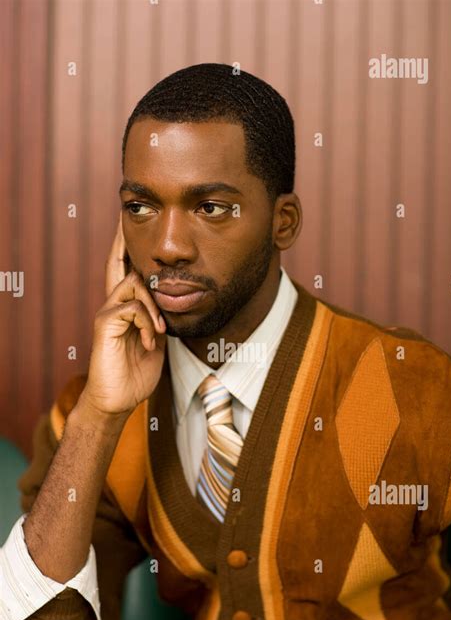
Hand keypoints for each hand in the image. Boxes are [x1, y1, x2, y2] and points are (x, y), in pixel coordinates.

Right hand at [80, 214, 166, 416]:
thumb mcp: (158, 342)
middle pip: (120, 266)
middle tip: (125, 218)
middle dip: (124, 243)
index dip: (127, 249)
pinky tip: (152, 343)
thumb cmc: (137, 373)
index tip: (129, 224)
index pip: (126, 272)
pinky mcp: (104, 325)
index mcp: (126, 308)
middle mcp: (113, 305)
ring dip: (154, 303)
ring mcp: (107, 314)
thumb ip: (162, 320)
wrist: (117, 400)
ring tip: (161, 331)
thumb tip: (177, 303)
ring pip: (132, 284)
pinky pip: (131, 308)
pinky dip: (148, 323)